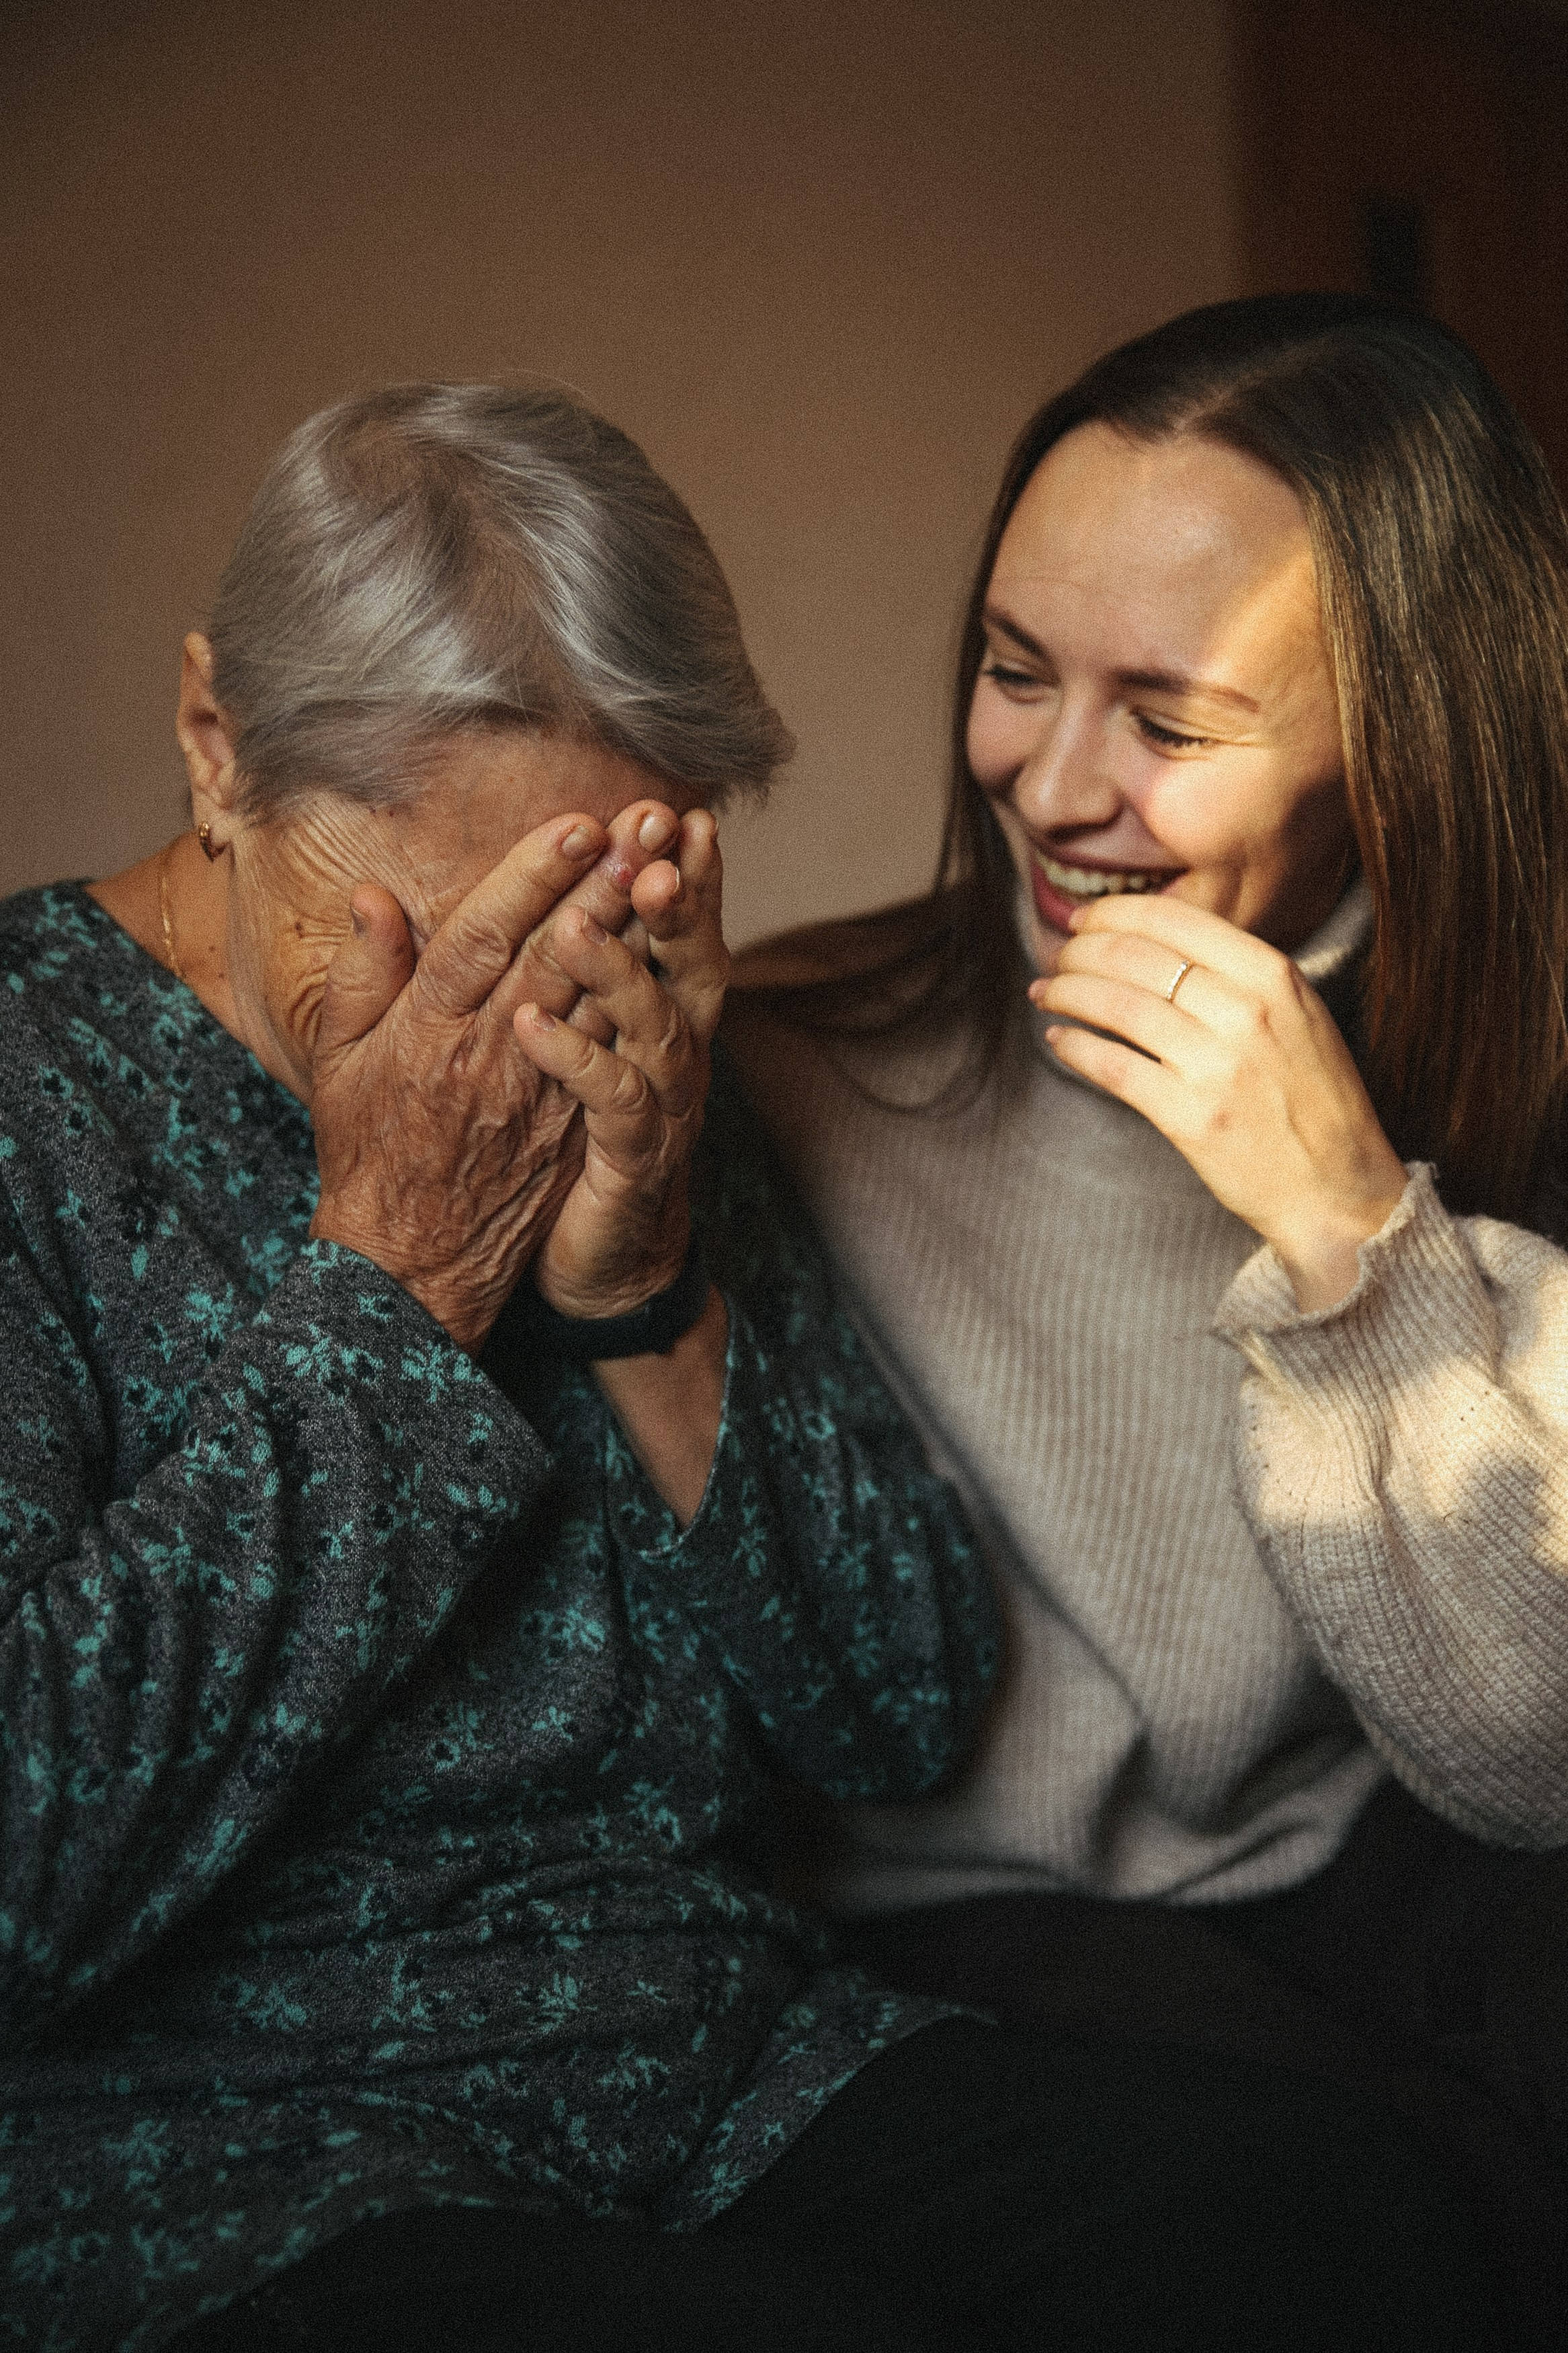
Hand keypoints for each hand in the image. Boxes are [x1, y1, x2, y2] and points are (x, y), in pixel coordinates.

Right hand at [308, 801, 684, 1353]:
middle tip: (652, 821)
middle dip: (607, 883)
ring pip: (594, 1000)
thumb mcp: (338, 1061)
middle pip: (554, 954)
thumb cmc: (367, 1149)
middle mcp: (485, 1055)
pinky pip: (614, 1058)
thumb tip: (372, 895)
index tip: (577, 824)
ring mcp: (536, 1095)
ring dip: (638, 932)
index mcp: (424, 1028)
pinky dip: (644, 1008)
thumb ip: (362, 976)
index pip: (483, 935)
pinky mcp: (570, 1129)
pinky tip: (676, 959)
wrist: (406, 1264)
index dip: (532, 876)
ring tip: (676, 870)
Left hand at [514, 808, 728, 1320]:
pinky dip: (578, 1061)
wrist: (594, 1260)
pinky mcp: (633, 1161)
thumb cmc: (565, 1139)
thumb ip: (516, 966)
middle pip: (690, 963)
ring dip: (620, 971)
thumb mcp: (537, 1043)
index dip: (685, 873)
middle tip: (655, 843)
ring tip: (575, 923)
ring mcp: (662, 1106)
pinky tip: (533, 1025)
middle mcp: (673, 1051)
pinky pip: (615, 1104)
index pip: (676, 929)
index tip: (676, 811)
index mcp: (654, 1014)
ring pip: (657, 1027)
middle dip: (675, 899)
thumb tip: (452, 893)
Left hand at [1030, 895, 1407, 1310]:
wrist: (1339, 1188)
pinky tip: (1058, 1040)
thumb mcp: (1299, 1014)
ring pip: (1115, 1006)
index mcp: (1271, 975)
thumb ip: (1238, 975)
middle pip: (1134, 957)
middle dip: (1079, 952)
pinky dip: (1075, 1048)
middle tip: (1055, 960)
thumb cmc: (1315, 1101)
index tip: (1081, 920)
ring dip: (1066, 993)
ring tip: (1045, 993)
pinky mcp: (1190, 1117)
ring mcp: (1216, 1065)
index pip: (1171, 919)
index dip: (1110, 913)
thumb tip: (1155, 941)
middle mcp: (1245, 1011)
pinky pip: (1113, 1067)